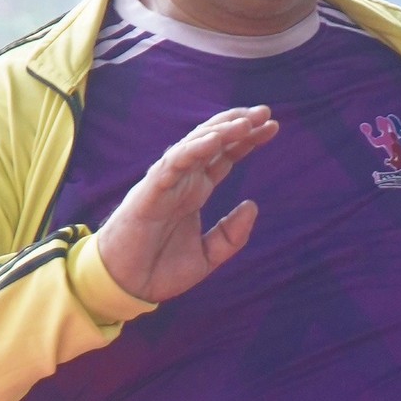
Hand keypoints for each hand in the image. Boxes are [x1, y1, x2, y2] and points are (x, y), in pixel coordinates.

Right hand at [95, 106, 276, 303]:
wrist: (128, 287)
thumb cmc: (160, 270)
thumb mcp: (208, 256)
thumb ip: (231, 234)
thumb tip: (252, 205)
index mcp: (196, 191)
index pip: (224, 156)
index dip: (247, 140)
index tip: (272, 127)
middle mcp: (182, 181)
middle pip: (212, 142)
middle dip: (239, 125)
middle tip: (266, 113)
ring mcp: (166, 183)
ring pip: (194, 146)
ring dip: (219, 131)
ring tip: (246, 122)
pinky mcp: (150, 192)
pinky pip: (172, 165)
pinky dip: (192, 150)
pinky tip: (214, 140)